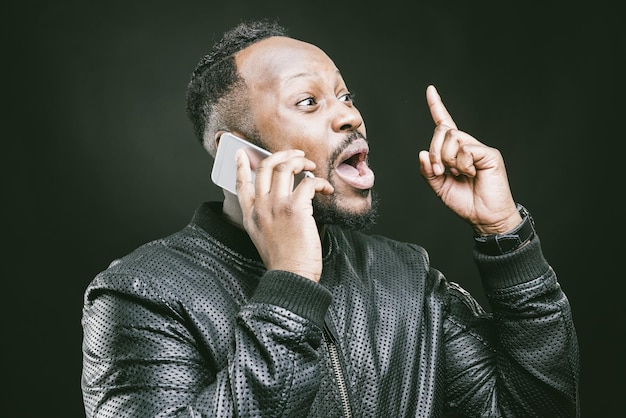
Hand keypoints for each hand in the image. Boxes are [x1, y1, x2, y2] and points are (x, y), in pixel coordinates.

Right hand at [235, 148, 333, 281]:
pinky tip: (326, 188)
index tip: (242, 153)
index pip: (241, 184)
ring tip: (311, 167)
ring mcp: (276, 206)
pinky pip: (308, 183)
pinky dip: (320, 182)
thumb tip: (281, 198)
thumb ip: (266, 217)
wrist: (290, 275)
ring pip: (285, 167)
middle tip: (297, 154)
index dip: (241, 166)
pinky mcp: (295, 209)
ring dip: (301, 162)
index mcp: (251, 215)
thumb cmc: (283, 260)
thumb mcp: (263, 237)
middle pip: (265, 167)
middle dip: (283, 154)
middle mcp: (260, 207)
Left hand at [418, 85, 521, 234]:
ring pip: (452, 137)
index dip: (437, 106)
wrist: (484, 217)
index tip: (430, 89)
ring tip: (457, 174)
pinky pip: (465, 149)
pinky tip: (471, 174)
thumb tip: (421, 152)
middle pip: (442, 131)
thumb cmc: (464, 202)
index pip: (444, 123)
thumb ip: (427, 171)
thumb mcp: (438, 187)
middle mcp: (466, 146)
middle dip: (434, 152)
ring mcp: (478, 148)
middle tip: (440, 171)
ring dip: (447, 158)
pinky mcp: (489, 154)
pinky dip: (462, 164)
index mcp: (454, 151)